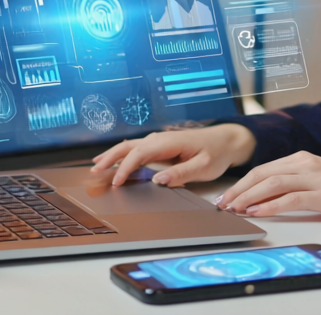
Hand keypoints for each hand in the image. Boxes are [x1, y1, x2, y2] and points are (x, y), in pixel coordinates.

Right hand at [90, 124, 256, 186]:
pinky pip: (137, 149)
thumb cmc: (215, 153)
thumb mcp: (203, 167)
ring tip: (97, 166)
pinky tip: (115, 160)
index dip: (125, 168)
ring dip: (113, 155)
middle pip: (129, 147)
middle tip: (94, 171)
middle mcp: (160, 139)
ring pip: (130, 146)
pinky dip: (123, 154)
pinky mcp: (161, 145)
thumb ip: (180, 173)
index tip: (116, 181)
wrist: (226, 141)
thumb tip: (158, 180)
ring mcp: (159, 141)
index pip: (139, 153)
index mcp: (168, 142)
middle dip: (110, 158)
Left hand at [216, 151, 320, 219]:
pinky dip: (270, 205)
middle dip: (238, 190)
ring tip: (233, 209)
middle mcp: (306, 163)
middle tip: (222, 204)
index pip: (263, 169)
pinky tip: (257, 213)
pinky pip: (290, 198)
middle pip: (262, 173)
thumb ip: (295, 185)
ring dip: (248, 197)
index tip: (226, 196)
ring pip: (272, 183)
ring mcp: (315, 176)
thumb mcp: (319, 181)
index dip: (241, 183)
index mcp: (303, 158)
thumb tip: (265, 200)